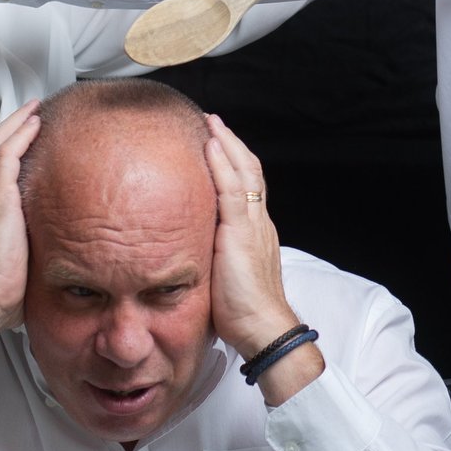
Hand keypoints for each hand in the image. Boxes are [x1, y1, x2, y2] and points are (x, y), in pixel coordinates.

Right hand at [0, 101, 40, 366]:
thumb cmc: (0, 290)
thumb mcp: (20, 259)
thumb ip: (33, 245)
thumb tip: (61, 251)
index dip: (10, 148)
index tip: (29, 136)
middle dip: (12, 127)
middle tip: (32, 111)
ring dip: (16, 124)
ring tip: (35, 110)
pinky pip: (4, 157)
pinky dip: (19, 137)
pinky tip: (35, 126)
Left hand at [203, 115, 296, 357]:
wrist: (264, 329)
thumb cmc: (244, 314)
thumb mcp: (225, 276)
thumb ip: (213, 258)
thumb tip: (187, 255)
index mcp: (256, 232)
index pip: (247, 186)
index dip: (233, 162)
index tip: (216, 144)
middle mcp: (259, 222)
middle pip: (249, 170)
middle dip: (230, 143)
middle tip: (212, 121)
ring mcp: (253, 225)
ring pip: (244, 172)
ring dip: (226, 144)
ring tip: (210, 122)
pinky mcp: (241, 233)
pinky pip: (232, 190)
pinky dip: (222, 164)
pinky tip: (211, 146)